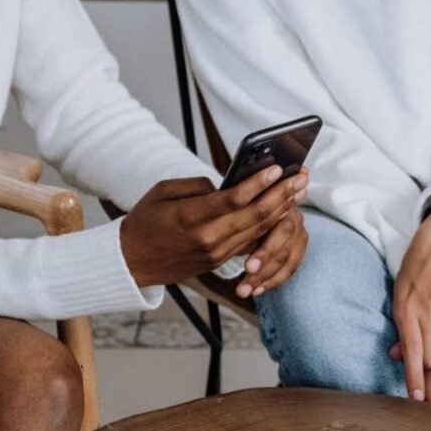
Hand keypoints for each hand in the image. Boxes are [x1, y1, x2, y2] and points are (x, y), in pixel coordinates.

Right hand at [120, 166, 308, 286]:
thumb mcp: (162, 192)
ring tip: (298, 191)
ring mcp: (215, 253)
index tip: (276, 168)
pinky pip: (249, 242)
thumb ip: (197, 186)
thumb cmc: (144, 221)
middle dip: (280, 194)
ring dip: (281, 210)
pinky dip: (268, 226)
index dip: (258, 183)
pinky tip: (282, 211)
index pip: (233, 199)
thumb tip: (225, 186)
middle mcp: (207, 238)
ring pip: (256, 230)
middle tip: (300, 177)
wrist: (130, 263)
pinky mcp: (218, 261)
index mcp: (190, 218)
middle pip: (253, 215)